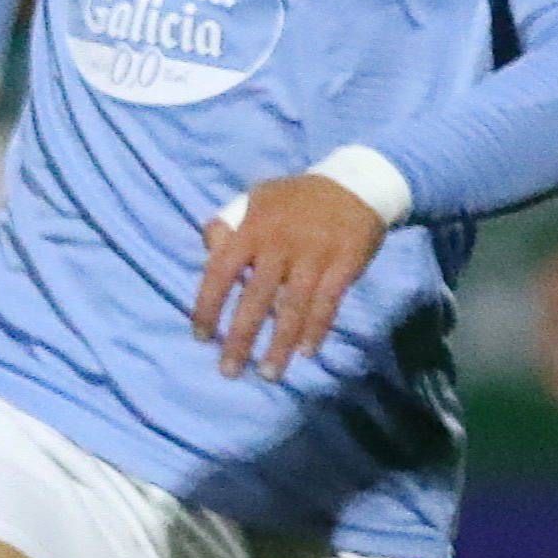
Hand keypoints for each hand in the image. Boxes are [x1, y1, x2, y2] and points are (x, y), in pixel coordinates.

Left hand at [190, 172, 385, 379]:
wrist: (356, 183)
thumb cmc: (298, 198)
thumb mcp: (258, 197)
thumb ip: (231, 223)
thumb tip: (209, 249)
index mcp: (253, 228)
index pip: (220, 271)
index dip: (208, 306)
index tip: (201, 337)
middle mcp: (279, 244)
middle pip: (255, 298)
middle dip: (240, 338)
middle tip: (229, 371)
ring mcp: (313, 255)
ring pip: (292, 307)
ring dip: (280, 344)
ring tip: (268, 374)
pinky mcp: (343, 263)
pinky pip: (327, 303)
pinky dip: (317, 329)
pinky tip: (306, 352)